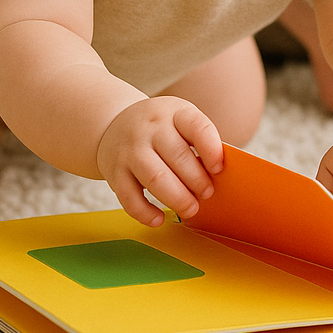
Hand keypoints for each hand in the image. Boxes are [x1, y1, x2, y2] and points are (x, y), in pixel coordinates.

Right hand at [96, 96, 223, 226]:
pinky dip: (145, 213)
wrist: (114, 123)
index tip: (219, 168)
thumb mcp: (179, 120)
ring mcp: (130, 150)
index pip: (197, 127)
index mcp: (174, 112)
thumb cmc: (159, 127)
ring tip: (191, 209)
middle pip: (177, 156)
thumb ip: (198, 141)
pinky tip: (159, 219)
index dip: (211, 149)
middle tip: (207, 193)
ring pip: (155, 177)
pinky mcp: (115, 172)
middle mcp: (150, 128)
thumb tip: (219, 176)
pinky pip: (129, 197)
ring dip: (177, 198)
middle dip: (197, 180)